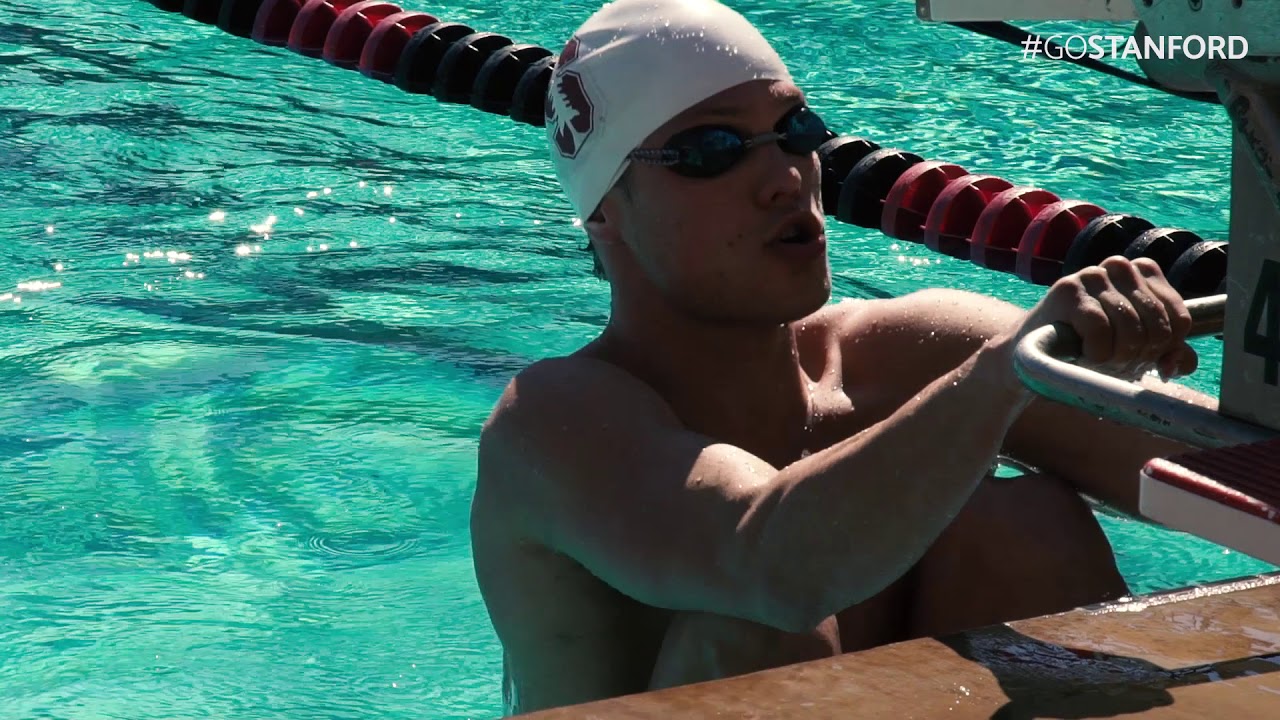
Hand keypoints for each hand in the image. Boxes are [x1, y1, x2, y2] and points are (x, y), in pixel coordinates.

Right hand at [1011, 257, 1197, 380]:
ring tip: (1097, 359)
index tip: (1140, 358)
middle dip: (1138, 356)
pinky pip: (1101, 330)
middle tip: (1114, 362)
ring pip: (1131, 329)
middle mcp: (1121, 265)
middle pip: (1156, 326)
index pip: (1179, 319)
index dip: (1164, 349)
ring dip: (1116, 358)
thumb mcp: (1137, 350)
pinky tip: (1081, 352)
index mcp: (1145, 272)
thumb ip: (1169, 353)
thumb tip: (1179, 363)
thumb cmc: (1090, 347)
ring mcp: (1093, 274)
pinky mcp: (1068, 289)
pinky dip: (1095, 353)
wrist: (1033, 353)